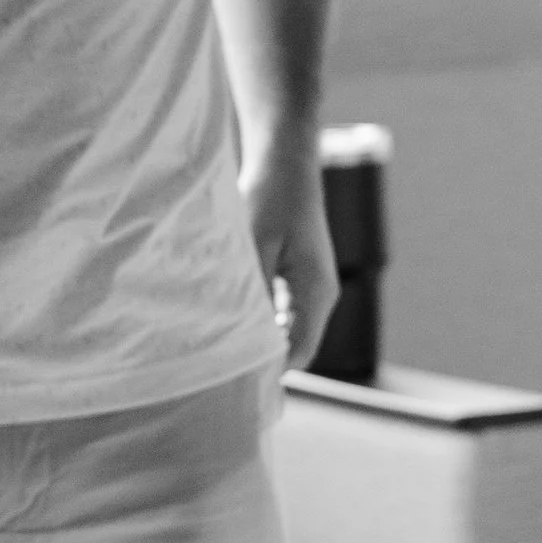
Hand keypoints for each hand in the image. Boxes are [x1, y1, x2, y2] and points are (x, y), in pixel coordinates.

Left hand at [243, 128, 339, 374]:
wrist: (285, 160)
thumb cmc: (270, 196)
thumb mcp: (254, 245)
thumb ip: (251, 292)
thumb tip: (241, 337)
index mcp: (316, 292)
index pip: (299, 353)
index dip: (270, 373)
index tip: (232, 383)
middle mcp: (321, 295)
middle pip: (296, 348)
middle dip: (264, 362)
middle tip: (220, 372)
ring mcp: (312, 287)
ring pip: (289, 332)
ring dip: (261, 342)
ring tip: (222, 350)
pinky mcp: (299, 278)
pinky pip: (284, 315)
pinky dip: (262, 324)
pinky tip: (233, 320)